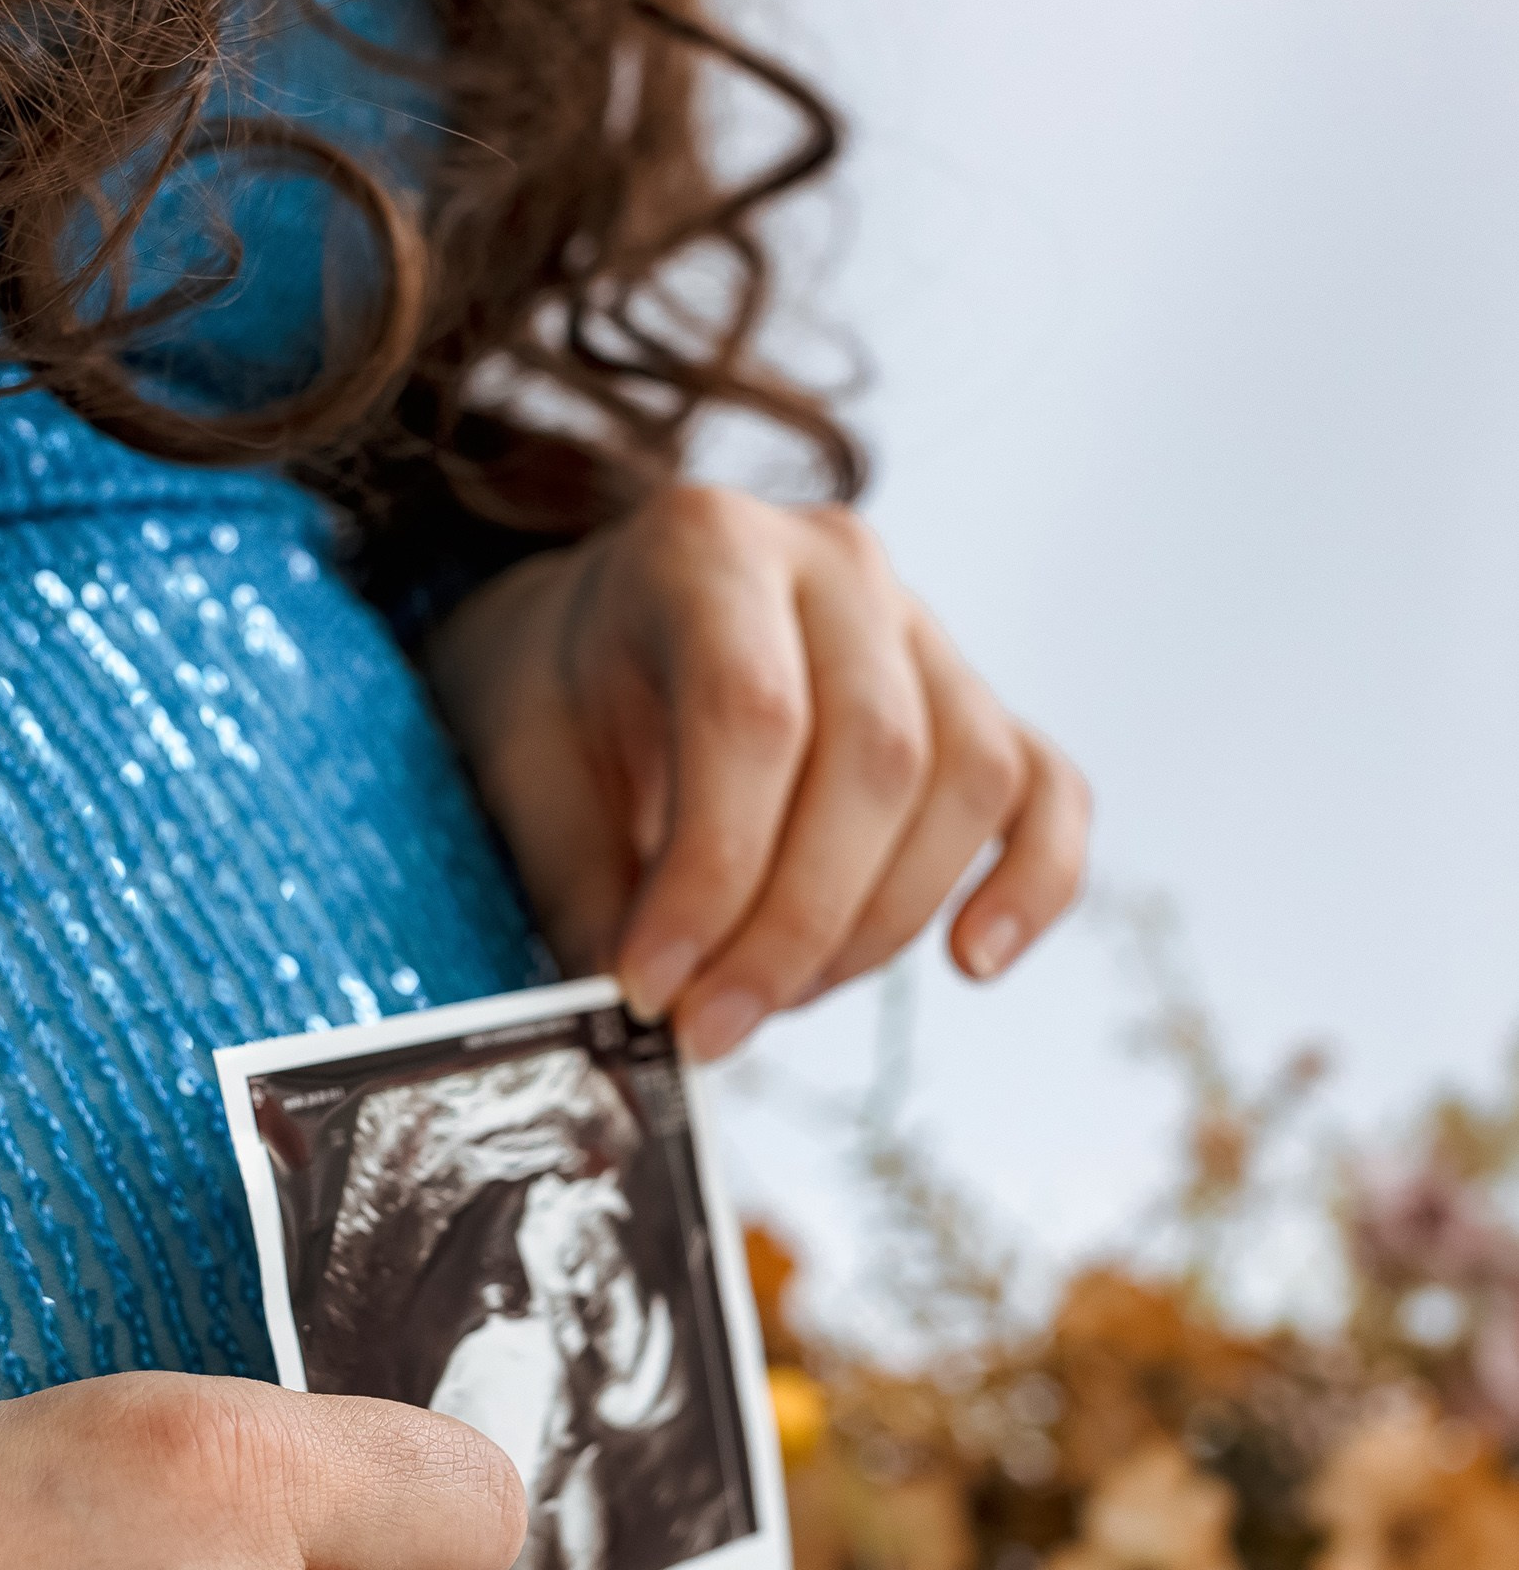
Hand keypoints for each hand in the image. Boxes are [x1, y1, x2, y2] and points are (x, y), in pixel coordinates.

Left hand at [426, 485, 1088, 1059]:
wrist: (593, 632)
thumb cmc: (557, 691)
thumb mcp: (523, 767)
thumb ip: (580, 884)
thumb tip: (634, 1019)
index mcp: (706, 543)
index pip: (752, 712)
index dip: (713, 872)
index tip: (652, 986)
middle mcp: (836, 561)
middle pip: (875, 754)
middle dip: (794, 924)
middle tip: (712, 1026)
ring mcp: (921, 626)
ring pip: (965, 781)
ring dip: (880, 924)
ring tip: (775, 997)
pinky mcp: (973, 700)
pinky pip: (1046, 790)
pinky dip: (1032, 884)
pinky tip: (972, 962)